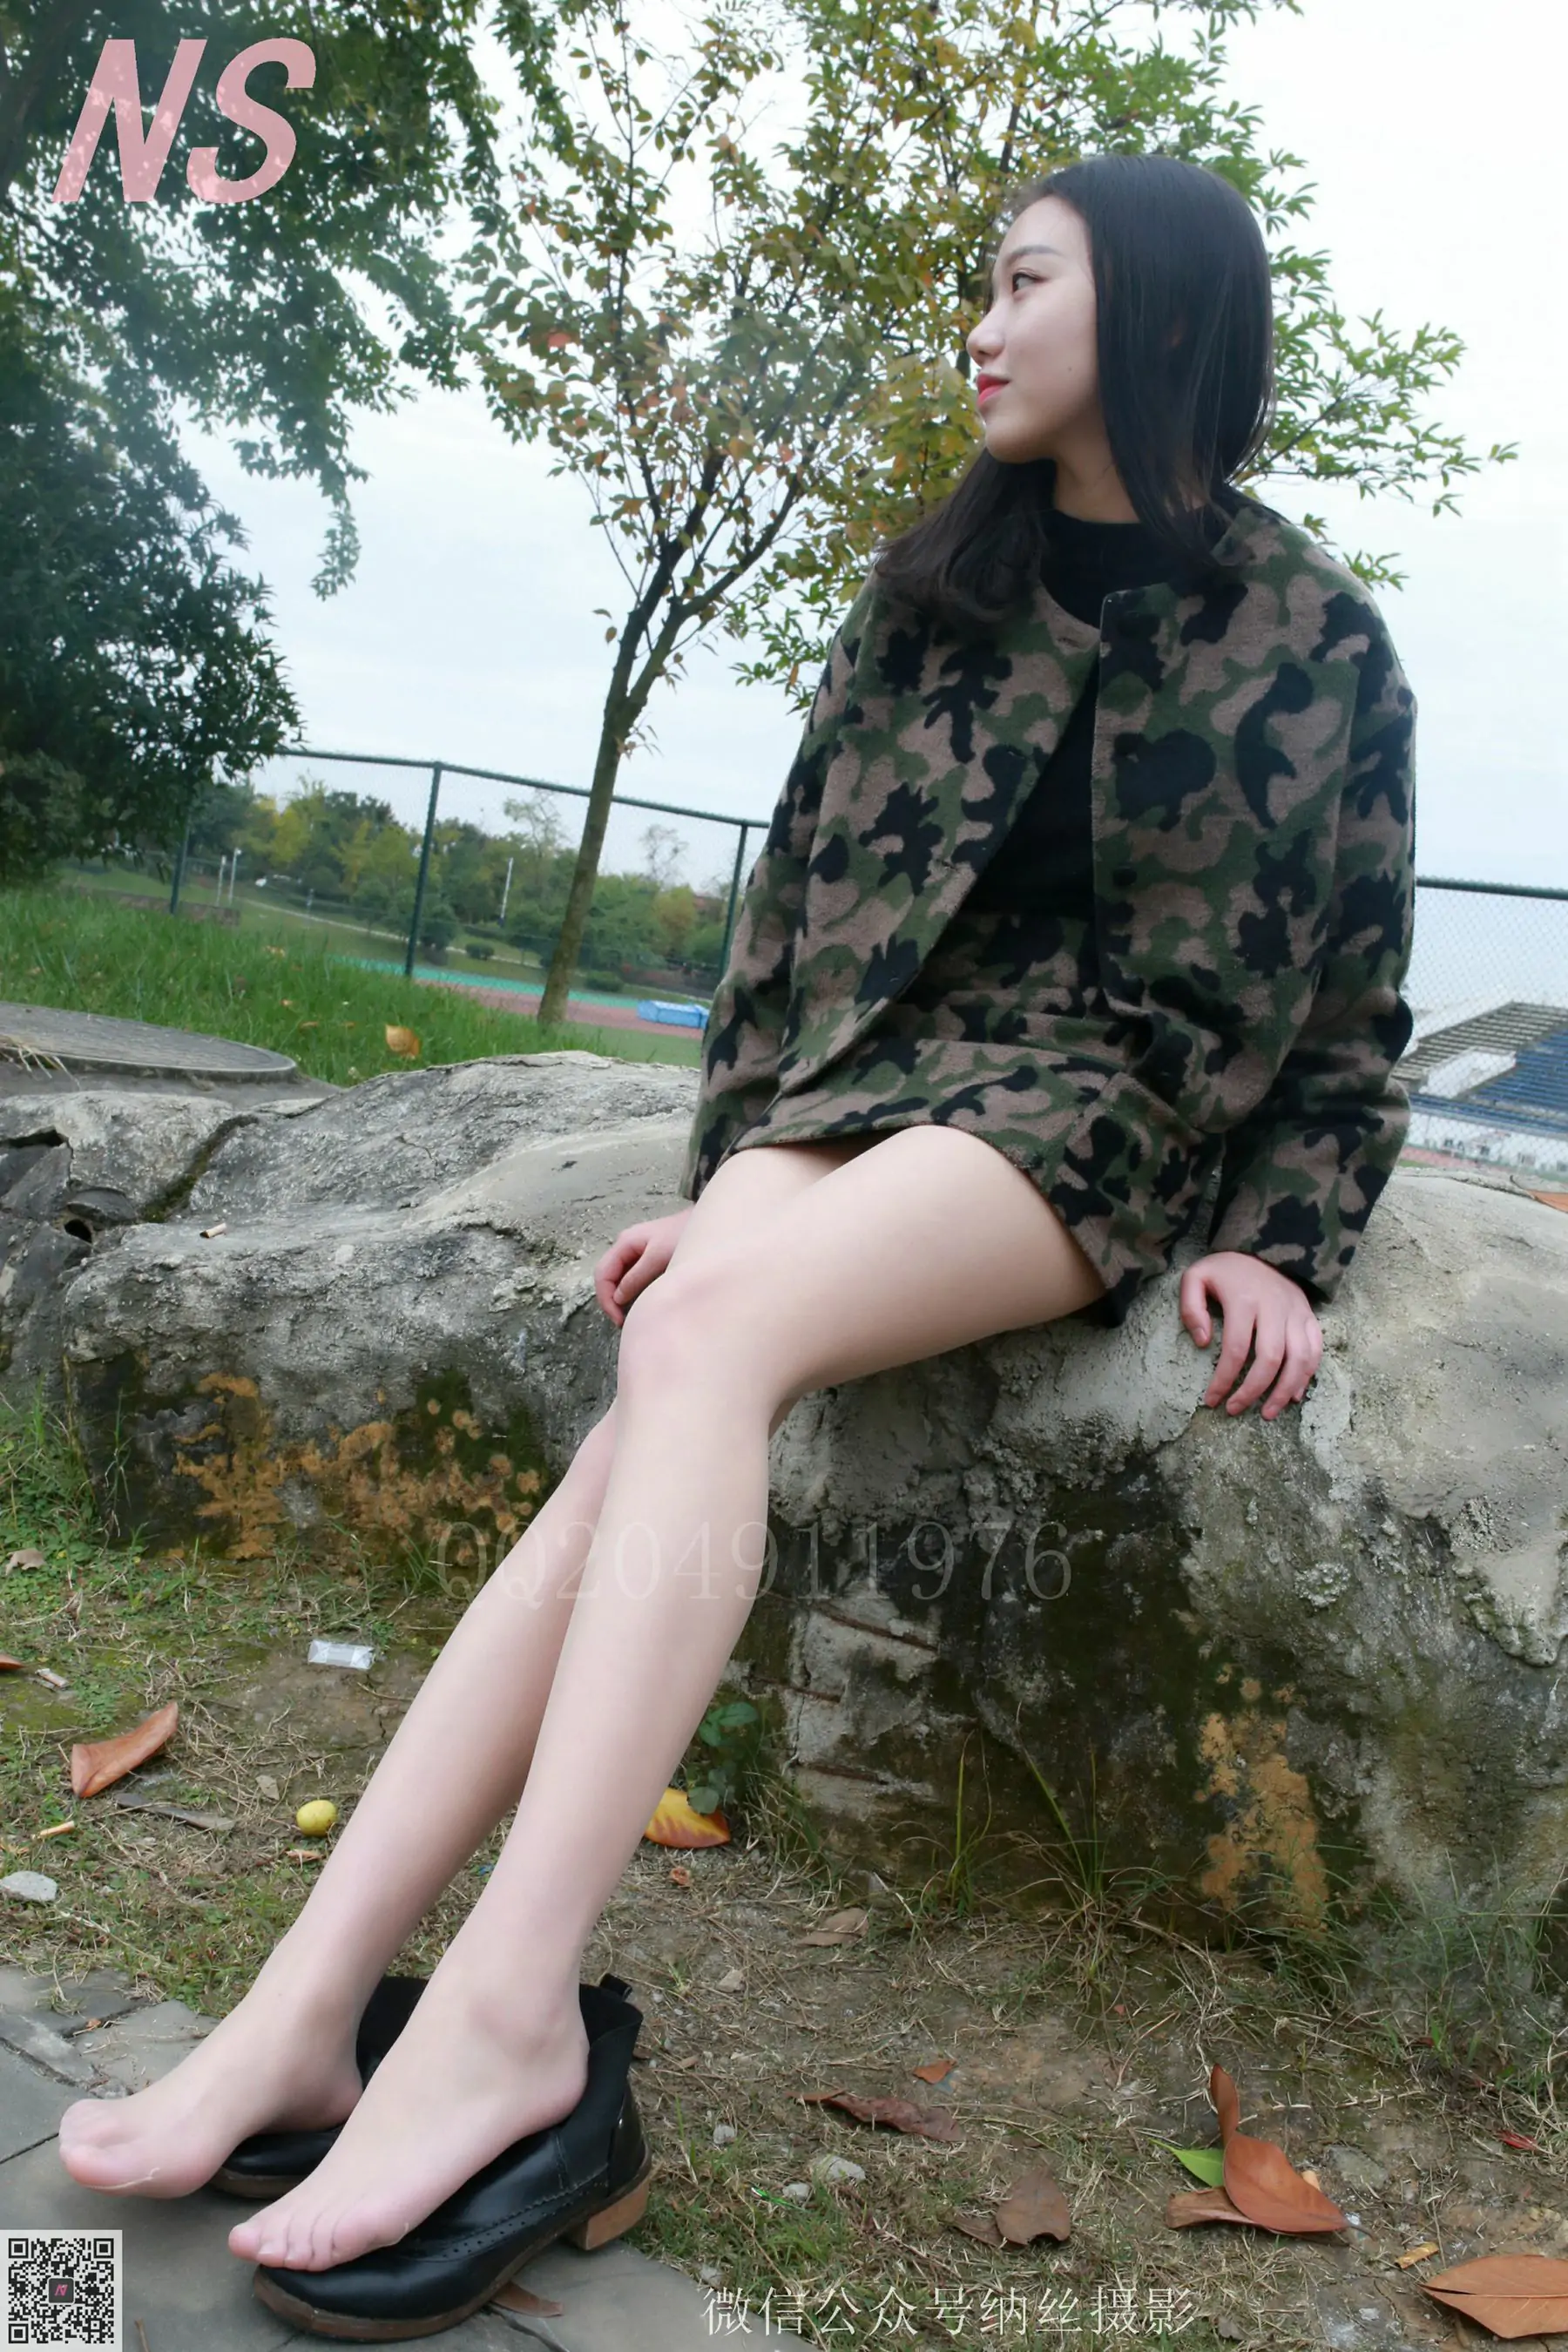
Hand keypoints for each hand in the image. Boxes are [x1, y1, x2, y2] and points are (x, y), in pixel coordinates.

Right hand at [593, 1208, 692, 1326]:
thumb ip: (637, 1277)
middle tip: (622, 1322)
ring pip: (618, 1278)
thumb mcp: (659, 1257)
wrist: (711, 1223)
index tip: (618, 1320)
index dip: (606, 1299)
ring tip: (629, 1316)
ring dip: (619, 1298)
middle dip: (610, 1300)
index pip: (603, 1273)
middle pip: (607, 1276)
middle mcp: (627, 1246)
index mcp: (625, 1242)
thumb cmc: (684, 1235)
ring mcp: (637, 1251)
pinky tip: (640, 1302)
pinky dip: (630, 1292)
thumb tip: (618, 1299)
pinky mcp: (648, 1258)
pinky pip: (631, 1277)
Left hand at [1179, 1251, 1322, 1420]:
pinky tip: (1292, 1396)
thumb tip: (1202, 1343)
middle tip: (1235, 1410)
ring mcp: (1296, 1312)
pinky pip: (1316, 1350)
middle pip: (1270, 1359)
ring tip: (1268, 1413)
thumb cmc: (1226, 1269)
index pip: (1235, 1349)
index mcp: (1244, 1300)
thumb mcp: (1196, 1277)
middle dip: (1253, 1391)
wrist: (1264, 1245)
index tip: (1211, 1400)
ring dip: (1284, 1390)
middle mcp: (1275, 1308)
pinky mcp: (1309, 1316)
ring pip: (1299, 1359)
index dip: (1223, 1380)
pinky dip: (1307, 1376)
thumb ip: (1190, 1308)